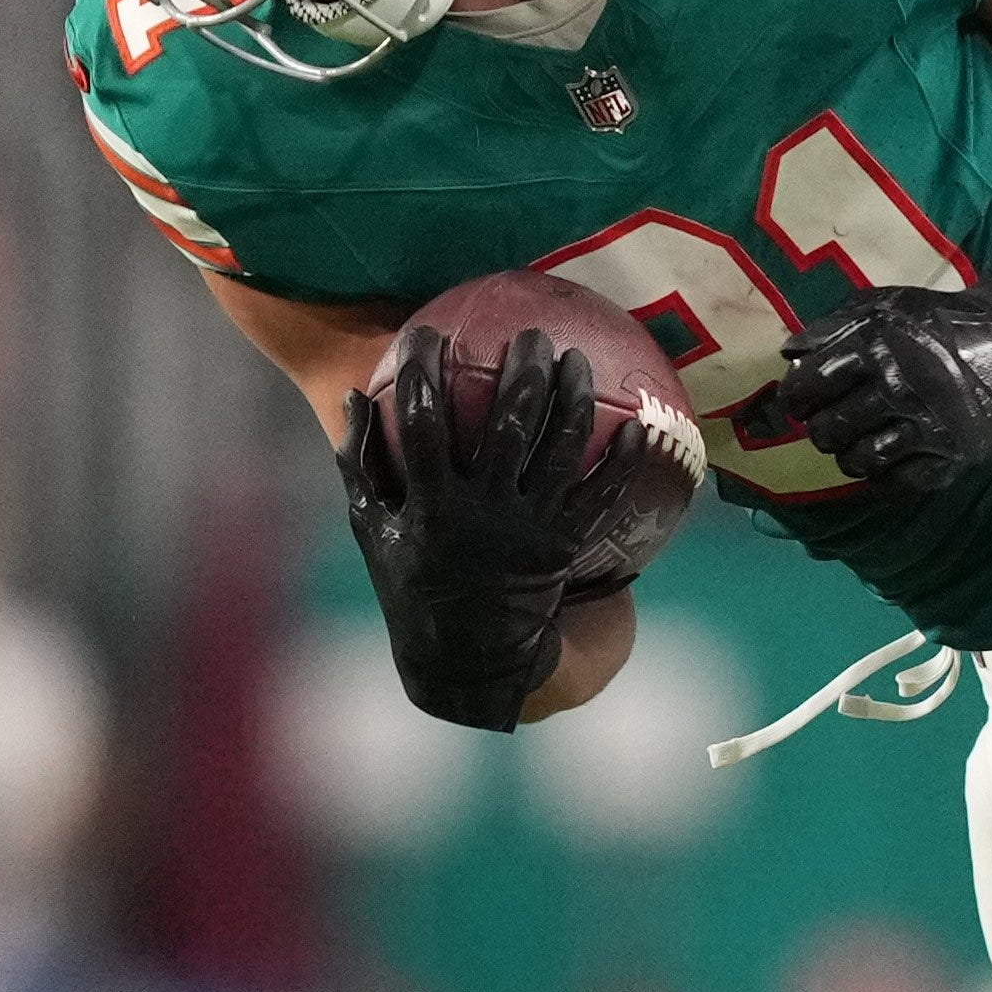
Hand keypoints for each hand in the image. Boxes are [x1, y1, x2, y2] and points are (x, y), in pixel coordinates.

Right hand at [343, 331, 597, 728]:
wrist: (467, 659)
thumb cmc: (412, 588)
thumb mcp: (372, 532)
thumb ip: (360, 465)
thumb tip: (354, 396)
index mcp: (431, 508)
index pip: (423, 424)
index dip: (423, 373)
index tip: (427, 332)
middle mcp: (483, 515)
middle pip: (509, 426)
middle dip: (522, 372)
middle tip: (531, 334)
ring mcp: (529, 530)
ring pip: (560, 451)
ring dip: (573, 399)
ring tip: (577, 358)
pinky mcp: (563, 548)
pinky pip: (600, 498)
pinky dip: (621, 463)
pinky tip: (637, 428)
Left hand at [778, 284, 991, 495]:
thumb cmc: (939, 321)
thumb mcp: (885, 306)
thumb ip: (835, 326)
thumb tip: (789, 352)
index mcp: (876, 345)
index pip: (812, 384)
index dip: (796, 399)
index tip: (800, 403)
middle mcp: (899, 386)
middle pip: (831, 429)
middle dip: (822, 430)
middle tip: (832, 423)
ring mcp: (927, 425)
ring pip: (860, 460)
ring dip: (850, 456)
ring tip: (858, 442)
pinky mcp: (951, 454)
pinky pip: (898, 483)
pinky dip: (883, 477)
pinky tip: (887, 460)